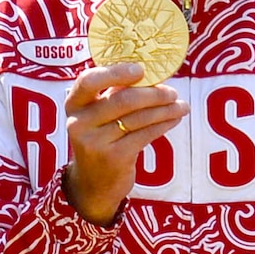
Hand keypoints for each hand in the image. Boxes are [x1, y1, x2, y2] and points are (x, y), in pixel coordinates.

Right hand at [64, 63, 188, 225]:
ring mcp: (95, 142)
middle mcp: (79, 122)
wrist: (92, 184)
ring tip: (181, 105)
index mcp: (73, 104)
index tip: (140, 69)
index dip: (115, 72)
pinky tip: (173, 119)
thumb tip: (148, 73)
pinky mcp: (114, 158)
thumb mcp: (96, 116)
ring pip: (138, 118)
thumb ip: (112, 94)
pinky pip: (145, 135)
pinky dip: (163, 124)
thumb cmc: (100, 138)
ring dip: (164, 109)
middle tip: (172, 92)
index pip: (89, 81)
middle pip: (122, 99)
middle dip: (152, 94)